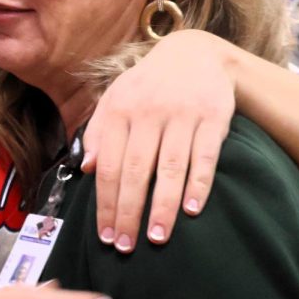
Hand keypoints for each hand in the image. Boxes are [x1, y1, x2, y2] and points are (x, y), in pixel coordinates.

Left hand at [83, 29, 235, 252]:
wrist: (194, 53)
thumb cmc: (147, 85)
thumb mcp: (115, 99)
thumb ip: (98, 132)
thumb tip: (85, 169)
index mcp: (119, 110)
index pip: (108, 165)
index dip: (105, 202)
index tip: (105, 234)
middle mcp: (148, 112)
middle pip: (135, 171)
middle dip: (128, 212)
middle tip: (125, 245)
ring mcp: (182, 115)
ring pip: (169, 168)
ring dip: (162, 206)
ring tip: (157, 238)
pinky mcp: (213, 118)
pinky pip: (205, 156)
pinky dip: (199, 184)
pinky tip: (192, 210)